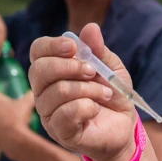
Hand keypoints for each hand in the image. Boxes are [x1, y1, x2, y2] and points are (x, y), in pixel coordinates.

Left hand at [0, 91, 34, 152]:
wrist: (16, 140)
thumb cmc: (19, 118)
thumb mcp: (27, 102)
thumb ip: (29, 94)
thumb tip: (32, 92)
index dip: (8, 98)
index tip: (16, 103)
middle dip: (3, 109)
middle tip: (15, 114)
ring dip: (0, 121)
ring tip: (13, 124)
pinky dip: (0, 133)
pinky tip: (9, 134)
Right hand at [28, 23, 137, 160]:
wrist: (124, 126)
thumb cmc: (112, 94)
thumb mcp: (111, 68)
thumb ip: (98, 50)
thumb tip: (90, 28)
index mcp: (52, 71)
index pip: (37, 51)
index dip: (52, 46)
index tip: (73, 47)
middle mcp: (44, 91)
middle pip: (39, 71)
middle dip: (70, 67)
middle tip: (93, 72)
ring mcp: (49, 113)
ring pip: (57, 92)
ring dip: (88, 89)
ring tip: (104, 94)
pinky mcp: (60, 132)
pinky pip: (66, 114)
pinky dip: (87, 107)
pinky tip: (96, 109)